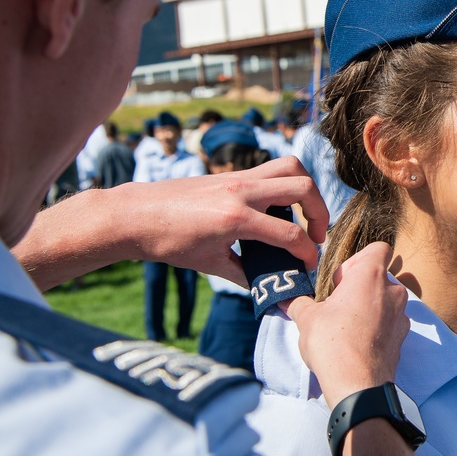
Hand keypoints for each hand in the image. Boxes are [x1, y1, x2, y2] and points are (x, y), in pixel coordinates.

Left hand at [14, 156, 331, 289]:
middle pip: (302, 186)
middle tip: (316, 236)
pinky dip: (285, 184)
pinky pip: (272, 169)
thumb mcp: (209, 264)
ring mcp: (238, 177)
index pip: (289, 234)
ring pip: (290, 166)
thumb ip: (244, 275)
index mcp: (235, 218)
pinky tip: (278, 208)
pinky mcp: (233, 173)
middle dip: (320, 212)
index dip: (306, 253)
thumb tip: (268, 289)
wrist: (136, 215)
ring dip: (307, 189)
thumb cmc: (168, 242)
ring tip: (305, 214)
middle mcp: (241, 191)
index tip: (309, 265)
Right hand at [284, 242, 408, 407]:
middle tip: (338, 305)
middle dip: (359, 288)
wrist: (357, 384)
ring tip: (346, 327)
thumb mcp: (307, 319)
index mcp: (371, 275)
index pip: (378, 248)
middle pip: (379, 277)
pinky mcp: (402, 338)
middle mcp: (392, 291)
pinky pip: (390, 323)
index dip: (358, 259)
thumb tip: (288, 300)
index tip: (341, 280)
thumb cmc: (333, 342)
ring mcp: (401, 315)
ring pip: (385, 301)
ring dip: (369, 308)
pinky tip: (357, 343)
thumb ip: (300, 304)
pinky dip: (376, 328)